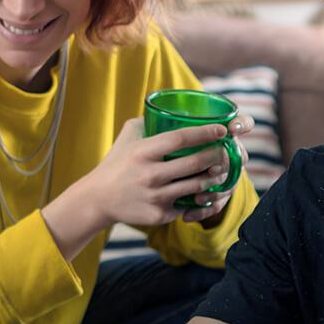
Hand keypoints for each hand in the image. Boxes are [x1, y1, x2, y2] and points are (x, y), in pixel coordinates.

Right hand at [65, 118, 238, 228]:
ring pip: (196, 186)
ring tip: (220, 170)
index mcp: (143, 152)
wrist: (97, 199)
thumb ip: (147, 122)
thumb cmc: (116, 163)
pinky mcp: (159, 215)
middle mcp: (150, 174)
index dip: (206, 132)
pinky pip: (186, 204)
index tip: (222, 130)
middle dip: (217, 155)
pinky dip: (197, 198)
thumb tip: (169, 108)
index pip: (181, 138)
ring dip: (213, 178)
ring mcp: (155, 197)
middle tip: (225, 151)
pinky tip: (204, 192)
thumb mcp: (127, 138)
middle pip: (195, 163)